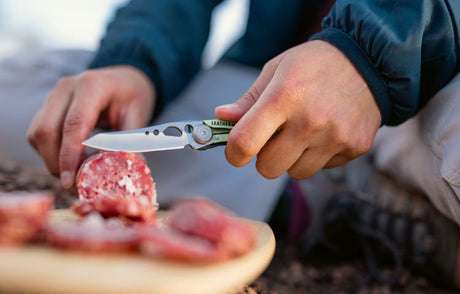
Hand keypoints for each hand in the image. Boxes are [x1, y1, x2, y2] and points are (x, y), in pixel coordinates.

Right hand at [27, 65, 154, 187]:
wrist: (125, 78)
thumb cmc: (133, 96)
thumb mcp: (139, 114)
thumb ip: (130, 140)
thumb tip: (131, 168)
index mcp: (92, 85)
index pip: (74, 124)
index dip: (69, 155)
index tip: (71, 180)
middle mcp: (67, 88)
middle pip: (46, 130)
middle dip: (55, 162)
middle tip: (74, 183)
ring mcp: (53, 96)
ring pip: (37, 134)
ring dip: (50, 159)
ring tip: (74, 173)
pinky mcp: (47, 106)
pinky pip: (38, 134)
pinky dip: (49, 152)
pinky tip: (69, 160)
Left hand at [215, 40, 380, 179]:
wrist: (370, 61)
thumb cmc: (314, 64)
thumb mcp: (277, 70)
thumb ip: (249, 99)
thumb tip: (222, 117)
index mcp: (284, 96)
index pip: (245, 142)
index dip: (234, 153)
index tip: (236, 151)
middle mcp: (310, 120)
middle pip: (268, 168)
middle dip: (264, 157)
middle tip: (273, 138)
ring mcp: (335, 137)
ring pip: (295, 173)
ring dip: (292, 159)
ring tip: (303, 132)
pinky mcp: (354, 147)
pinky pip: (322, 168)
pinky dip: (317, 156)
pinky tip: (325, 132)